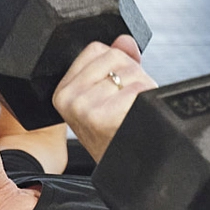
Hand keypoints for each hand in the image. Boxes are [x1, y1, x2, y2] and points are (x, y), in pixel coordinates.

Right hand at [53, 35, 153, 161]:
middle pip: (115, 58)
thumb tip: (124, 39)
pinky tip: (138, 115)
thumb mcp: (106, 97)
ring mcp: (83, 108)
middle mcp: (68, 99)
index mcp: (62, 91)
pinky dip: (146, 98)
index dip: (116, 64)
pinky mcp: (103, 116)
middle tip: (127, 102)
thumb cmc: (115, 134)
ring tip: (133, 109)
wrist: (124, 169)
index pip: (96, 50)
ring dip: (141, 87)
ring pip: (129, 71)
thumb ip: (115, 62)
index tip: (115, 87)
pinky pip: (137, 88)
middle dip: (131, 74)